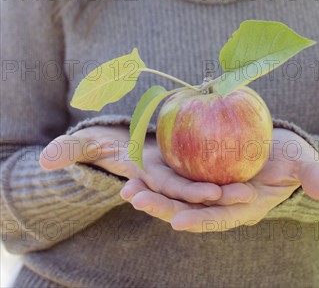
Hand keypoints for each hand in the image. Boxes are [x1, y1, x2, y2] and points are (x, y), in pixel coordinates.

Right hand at [39, 125, 256, 205]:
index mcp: (147, 179)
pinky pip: (206, 165)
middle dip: (214, 196)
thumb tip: (45, 160)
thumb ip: (70, 150)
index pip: (166, 188)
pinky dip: (223, 167)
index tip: (209, 194)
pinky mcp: (187, 165)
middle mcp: (165, 181)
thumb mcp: (89, 143)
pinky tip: (247, 165)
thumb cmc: (106, 145)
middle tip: (241, 195)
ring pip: (202, 183)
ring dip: (225, 188)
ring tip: (252, 189)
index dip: (184, 192)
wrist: (124, 146)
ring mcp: (177, 175)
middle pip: (191, 190)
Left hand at [120, 128, 318, 232]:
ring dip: (152, 195)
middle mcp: (220, 202)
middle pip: (189, 209)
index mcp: (243, 206)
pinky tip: (132, 173)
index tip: (178, 221)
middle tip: (139, 200)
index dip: (200, 219)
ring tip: (128, 190)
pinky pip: (173, 177)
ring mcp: (207, 188)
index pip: (220, 217)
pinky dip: (154, 177)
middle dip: (164, 207)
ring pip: (176, 197)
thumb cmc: (289, 155)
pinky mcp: (196, 172)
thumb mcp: (301, 160)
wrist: (275, 147)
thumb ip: (311, 174)